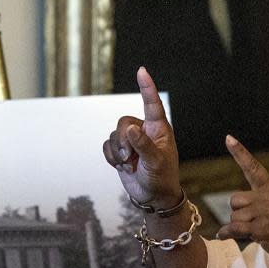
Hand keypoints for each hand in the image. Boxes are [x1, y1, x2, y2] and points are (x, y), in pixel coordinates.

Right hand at [102, 67, 181, 208]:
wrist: (153, 197)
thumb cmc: (162, 177)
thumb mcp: (156, 162)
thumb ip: (143, 145)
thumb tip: (131, 129)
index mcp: (159, 129)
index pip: (152, 104)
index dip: (147, 87)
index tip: (141, 71)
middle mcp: (144, 130)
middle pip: (123, 122)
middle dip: (123, 141)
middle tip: (130, 158)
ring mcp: (131, 141)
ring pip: (113, 135)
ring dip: (118, 153)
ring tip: (129, 165)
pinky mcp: (119, 151)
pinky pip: (107, 146)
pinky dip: (111, 158)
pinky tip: (123, 168)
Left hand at [216, 136, 268, 267]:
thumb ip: (267, 201)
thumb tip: (244, 209)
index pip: (254, 167)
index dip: (239, 152)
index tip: (228, 138)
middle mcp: (268, 197)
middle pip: (234, 199)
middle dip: (238, 212)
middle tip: (251, 222)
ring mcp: (264, 212)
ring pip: (234, 217)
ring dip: (239, 227)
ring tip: (256, 233)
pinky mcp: (261, 229)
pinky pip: (233, 229)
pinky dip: (225, 234)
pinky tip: (222, 236)